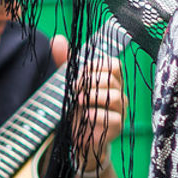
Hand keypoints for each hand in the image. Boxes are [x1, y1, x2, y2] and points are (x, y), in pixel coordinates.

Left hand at [52, 35, 124, 158]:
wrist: (76, 139)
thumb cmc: (75, 109)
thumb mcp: (68, 85)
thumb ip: (64, 63)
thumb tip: (58, 39)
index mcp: (110, 81)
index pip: (114, 65)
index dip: (98, 66)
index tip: (81, 73)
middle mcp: (118, 94)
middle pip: (113, 79)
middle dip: (91, 81)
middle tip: (74, 88)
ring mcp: (120, 111)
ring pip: (115, 96)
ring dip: (94, 96)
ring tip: (78, 100)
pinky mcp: (117, 127)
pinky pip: (113, 117)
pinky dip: (96, 114)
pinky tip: (84, 115)